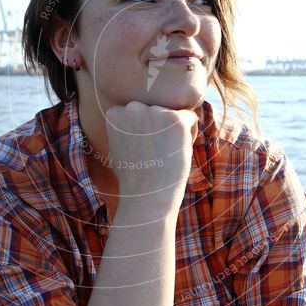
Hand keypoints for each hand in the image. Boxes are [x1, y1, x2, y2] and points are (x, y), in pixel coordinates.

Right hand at [104, 101, 198, 221]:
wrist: (147, 197)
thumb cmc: (133, 177)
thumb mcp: (117, 148)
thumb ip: (123, 128)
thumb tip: (128, 114)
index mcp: (115, 114)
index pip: (139, 111)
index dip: (144, 132)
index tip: (143, 151)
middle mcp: (132, 108)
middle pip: (156, 110)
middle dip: (159, 128)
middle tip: (156, 154)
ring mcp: (154, 112)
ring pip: (173, 113)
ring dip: (174, 131)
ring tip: (166, 154)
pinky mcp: (175, 119)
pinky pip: (190, 117)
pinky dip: (189, 134)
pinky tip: (179, 151)